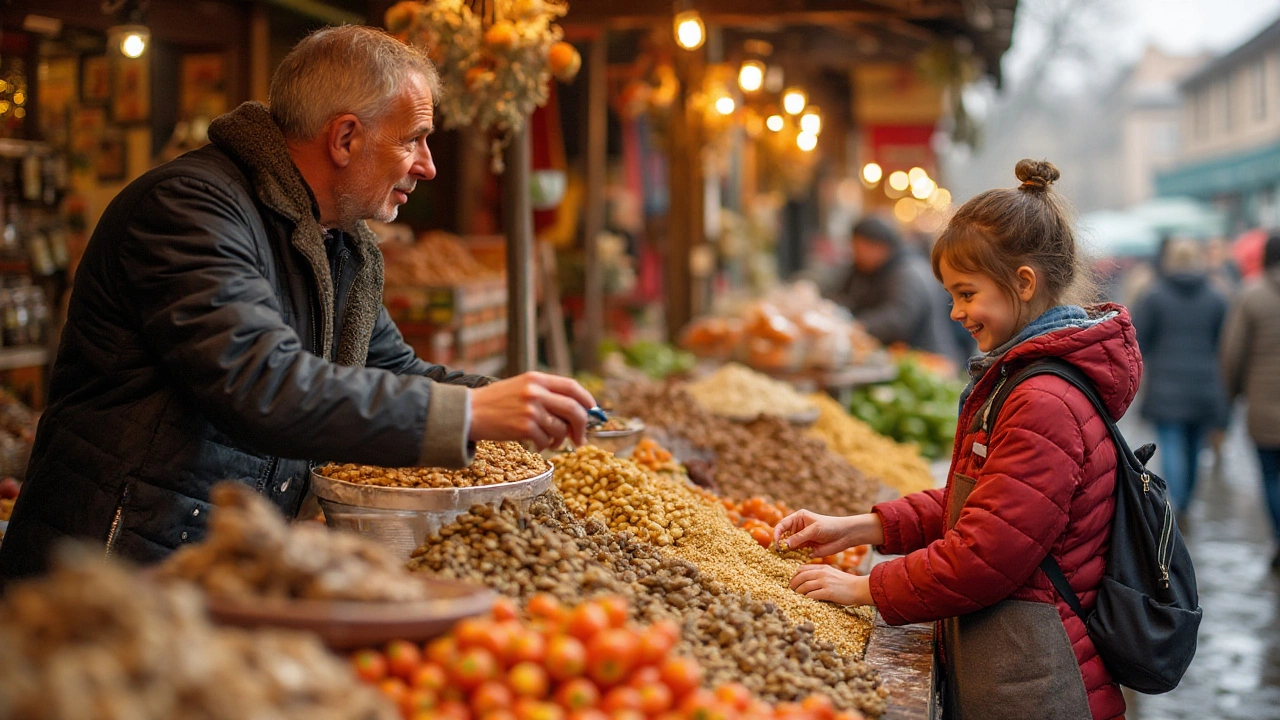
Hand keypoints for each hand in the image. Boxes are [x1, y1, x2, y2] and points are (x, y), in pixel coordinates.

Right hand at [468, 372, 595, 449]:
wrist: (468, 412)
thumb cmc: (495, 402)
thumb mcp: (521, 387)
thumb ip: (546, 395)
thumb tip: (575, 412)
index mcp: (537, 379)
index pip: (572, 387)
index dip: (587, 400)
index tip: (592, 411)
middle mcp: (536, 392)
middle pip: (574, 409)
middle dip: (582, 426)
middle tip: (580, 438)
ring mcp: (530, 410)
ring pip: (560, 428)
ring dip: (560, 440)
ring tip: (551, 442)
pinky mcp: (524, 427)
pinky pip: (545, 441)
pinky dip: (543, 446)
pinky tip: (536, 444)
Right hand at [774, 510, 881, 556]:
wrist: (845, 535)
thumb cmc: (830, 527)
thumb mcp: (814, 530)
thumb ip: (799, 537)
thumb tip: (784, 545)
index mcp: (798, 518)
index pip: (782, 525)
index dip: (777, 533)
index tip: (776, 542)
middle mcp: (797, 529)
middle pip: (783, 537)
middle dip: (780, 544)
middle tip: (777, 553)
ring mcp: (801, 540)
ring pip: (788, 547)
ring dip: (785, 553)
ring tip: (782, 559)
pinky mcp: (806, 549)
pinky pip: (796, 554)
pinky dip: (793, 558)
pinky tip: (791, 562)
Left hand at [790, 563, 873, 605]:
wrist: (859, 588)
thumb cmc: (846, 583)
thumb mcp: (832, 573)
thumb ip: (821, 574)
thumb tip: (808, 580)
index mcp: (822, 568)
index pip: (802, 568)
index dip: (794, 575)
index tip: (792, 581)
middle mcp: (822, 573)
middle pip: (801, 576)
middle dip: (793, 584)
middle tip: (791, 590)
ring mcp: (825, 582)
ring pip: (804, 586)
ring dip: (798, 592)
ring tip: (796, 596)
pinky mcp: (828, 592)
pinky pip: (811, 595)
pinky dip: (806, 598)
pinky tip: (805, 601)